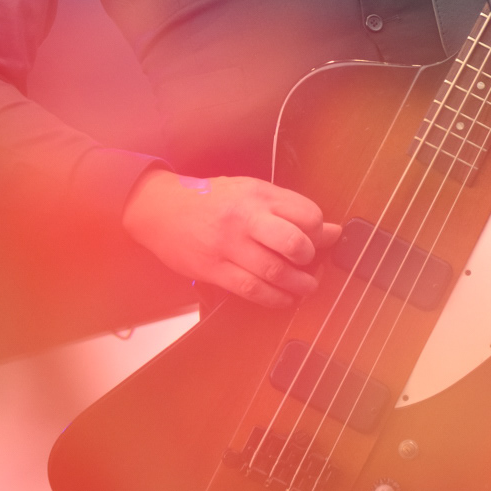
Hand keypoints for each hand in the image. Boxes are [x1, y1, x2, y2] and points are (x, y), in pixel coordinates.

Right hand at [122, 168, 341, 309]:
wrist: (160, 209)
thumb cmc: (210, 199)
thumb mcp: (250, 191)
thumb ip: (288, 209)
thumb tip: (330, 231)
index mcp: (257, 194)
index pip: (305, 214)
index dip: (320, 230)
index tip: (321, 239)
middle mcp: (245, 218)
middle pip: (293, 242)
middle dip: (309, 258)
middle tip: (310, 263)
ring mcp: (228, 245)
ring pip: (274, 271)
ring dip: (298, 285)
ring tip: (306, 287)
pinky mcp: (214, 269)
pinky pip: (251, 289)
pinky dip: (275, 299)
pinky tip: (284, 298)